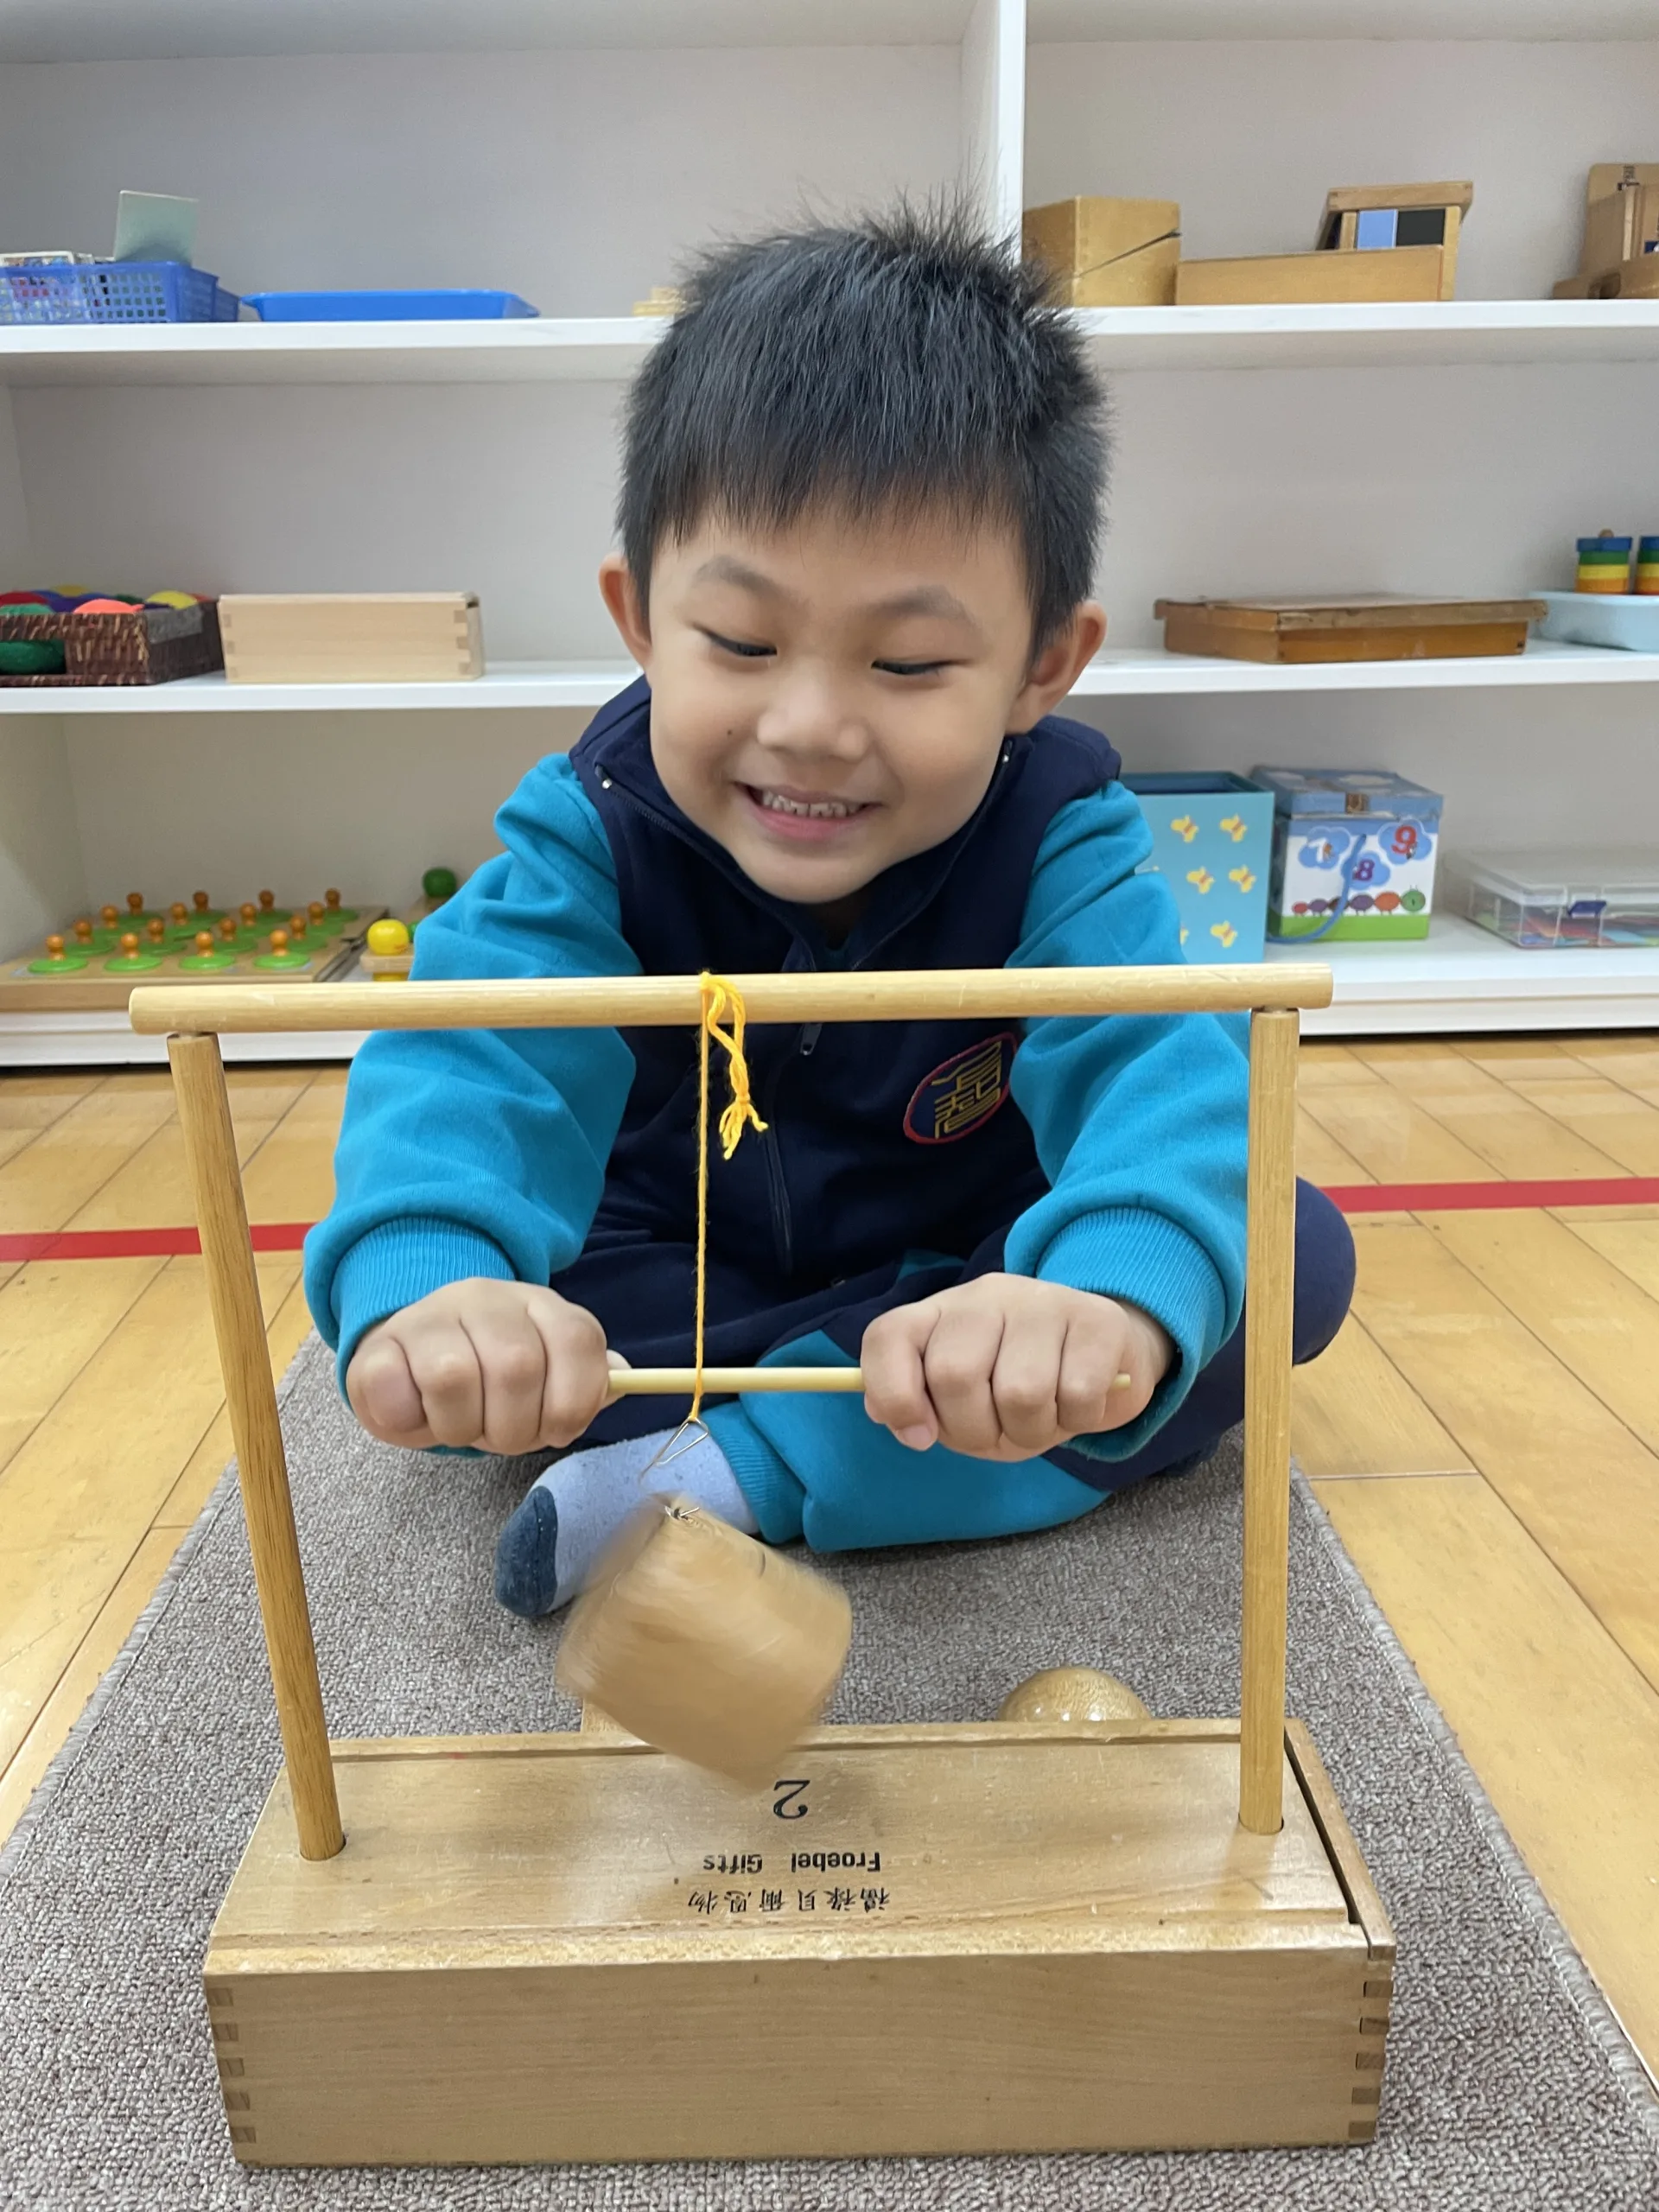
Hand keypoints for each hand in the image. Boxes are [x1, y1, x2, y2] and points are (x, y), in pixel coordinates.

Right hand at [346, 1279, 622, 1453]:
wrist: (408, 1353)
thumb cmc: (487, 1376)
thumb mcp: (547, 1374)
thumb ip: (585, 1380)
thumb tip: (622, 1378)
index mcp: (540, 1305)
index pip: (578, 1340)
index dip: (573, 1403)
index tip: (555, 1429)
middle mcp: (486, 1298)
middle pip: (517, 1366)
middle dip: (515, 1428)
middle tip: (500, 1436)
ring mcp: (428, 1317)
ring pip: (453, 1376)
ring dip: (461, 1426)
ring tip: (458, 1426)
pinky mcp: (376, 1348)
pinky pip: (393, 1388)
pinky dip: (409, 1422)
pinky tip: (416, 1415)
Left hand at [860, 1273, 1172, 1461]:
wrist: (1104, 1359)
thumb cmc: (1018, 1386)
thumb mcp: (962, 1403)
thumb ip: (924, 1407)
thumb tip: (909, 1426)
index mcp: (939, 1313)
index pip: (888, 1337)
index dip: (894, 1395)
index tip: (921, 1438)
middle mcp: (985, 1296)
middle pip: (953, 1374)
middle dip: (974, 1431)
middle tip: (999, 1433)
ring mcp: (1043, 1301)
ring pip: (1020, 1392)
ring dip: (1031, 1431)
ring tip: (1041, 1420)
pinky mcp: (1099, 1320)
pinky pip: (1077, 1395)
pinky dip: (1076, 1421)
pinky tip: (1079, 1405)